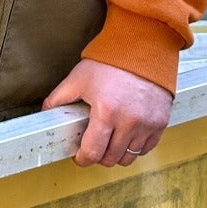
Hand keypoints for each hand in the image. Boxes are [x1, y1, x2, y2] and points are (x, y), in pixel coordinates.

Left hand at [42, 59, 173, 168]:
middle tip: (93, 145)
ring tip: (109, 139)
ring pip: (129, 157)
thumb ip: (59, 98)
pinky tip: (125, 135)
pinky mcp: (160, 123)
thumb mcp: (79, 78)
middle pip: (111, 158)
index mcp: (106, 112)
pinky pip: (146, 148)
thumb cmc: (109, 62)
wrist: (141, 49)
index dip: (83, 158)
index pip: (93, 152)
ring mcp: (147, 124)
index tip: (80, 156)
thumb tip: (46, 113)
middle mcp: (129, 122)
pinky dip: (134, 147)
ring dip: (117, 154)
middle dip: (98, 156)